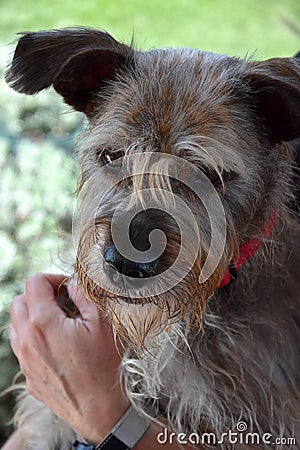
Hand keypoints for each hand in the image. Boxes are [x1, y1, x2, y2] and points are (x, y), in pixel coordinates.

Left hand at [9, 273, 129, 443]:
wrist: (103, 411)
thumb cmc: (105, 367)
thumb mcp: (101, 323)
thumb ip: (84, 296)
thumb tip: (73, 285)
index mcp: (43, 323)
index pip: (34, 283)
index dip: (53, 279)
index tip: (66, 287)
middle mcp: (27, 341)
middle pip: (18, 301)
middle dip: (39, 295)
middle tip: (62, 302)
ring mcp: (25, 361)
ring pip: (15, 325)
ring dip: (32, 316)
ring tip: (57, 322)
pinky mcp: (29, 377)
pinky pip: (22, 348)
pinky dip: (33, 338)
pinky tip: (56, 345)